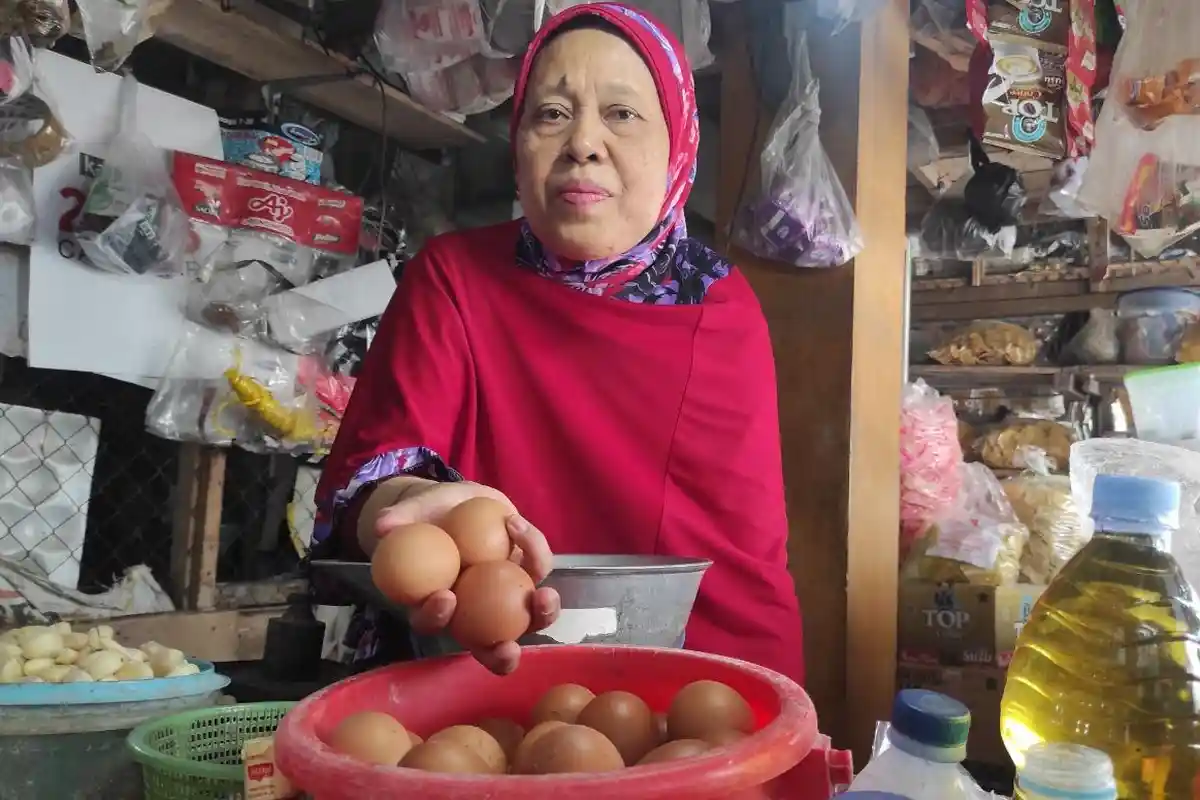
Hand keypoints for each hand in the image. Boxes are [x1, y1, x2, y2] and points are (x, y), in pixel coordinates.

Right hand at [373, 480, 560, 674]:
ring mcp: (504, 595)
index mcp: (437, 602)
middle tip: (507, 647)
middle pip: (487, 643)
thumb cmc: (432, 513)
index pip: (433, 622)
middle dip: (500, 655)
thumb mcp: (415, 511)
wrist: (462, 499)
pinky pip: (537, 567)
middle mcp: (473, 609)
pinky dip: (534, 550)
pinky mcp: (527, 571)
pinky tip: (521, 527)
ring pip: (526, 618)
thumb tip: (382, 525)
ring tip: (545, 597)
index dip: (437, 618)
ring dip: (541, 614)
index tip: (445, 597)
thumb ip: (401, 518)